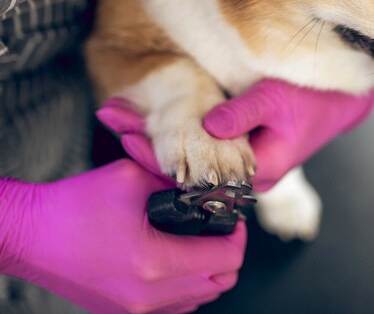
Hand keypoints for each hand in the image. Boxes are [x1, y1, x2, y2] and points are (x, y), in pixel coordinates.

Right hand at [0, 160, 246, 313]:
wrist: (30, 235)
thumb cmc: (75, 205)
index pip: (226, 259)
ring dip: (208, 270)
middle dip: (227, 252)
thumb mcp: (133, 179)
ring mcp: (135, 311)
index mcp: (154, 263)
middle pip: (219, 283)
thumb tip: (209, 188)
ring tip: (196, 240)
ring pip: (200, 298)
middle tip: (218, 227)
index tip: (232, 219)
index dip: (237, 235)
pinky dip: (186, 284)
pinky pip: (176, 306)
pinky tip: (175, 258)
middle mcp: (148, 297)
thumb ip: (178, 183)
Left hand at [97, 80, 373, 191]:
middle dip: (150, 142)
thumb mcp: (277, 99)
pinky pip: (204, 151)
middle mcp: (248, 178)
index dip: (158, 155)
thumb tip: (204, 126)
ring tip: (124, 114)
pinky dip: (180, 134)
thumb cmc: (314, 99)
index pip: (198, 176)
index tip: (124, 131)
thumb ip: (241, 114)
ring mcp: (245, 167)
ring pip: (195, 160)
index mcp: (260, 172)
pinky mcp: (243, 153)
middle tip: (112, 114)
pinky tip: (156, 118)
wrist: (339, 103)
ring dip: (163, 137)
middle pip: (190, 169)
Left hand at [203, 79, 373, 190]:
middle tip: (189, 125)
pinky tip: (220, 124)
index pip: (219, 175)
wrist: (337, 100)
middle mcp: (265, 178)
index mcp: (267, 169)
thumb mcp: (271, 98)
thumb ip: (240, 114)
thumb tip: (207, 127)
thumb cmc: (309, 98)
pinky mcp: (264, 160)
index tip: (183, 136)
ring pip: (228, 165)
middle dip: (205, 151)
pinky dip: (227, 143)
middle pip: (221, 173)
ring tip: (204, 123)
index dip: (199, 156)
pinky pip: (236, 158)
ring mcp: (265, 171)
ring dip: (216, 146)